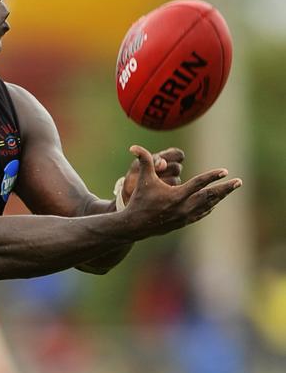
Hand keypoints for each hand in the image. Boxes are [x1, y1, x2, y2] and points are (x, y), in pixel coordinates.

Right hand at [123, 145, 241, 236]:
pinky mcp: (182, 223)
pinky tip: (214, 203)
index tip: (225, 171)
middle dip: (225, 189)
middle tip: (238, 182)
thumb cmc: (139, 200)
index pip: (198, 184)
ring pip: (207, 206)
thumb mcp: (142, 180)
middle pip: (209, 196)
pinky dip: (209, 207)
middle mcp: (183, 207)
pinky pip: (200, 214)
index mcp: (176, 196)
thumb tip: (134, 146)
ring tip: (231, 189)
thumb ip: (143, 161)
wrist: (134, 226)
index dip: (212, 176)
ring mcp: (184, 217)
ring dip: (220, 197)